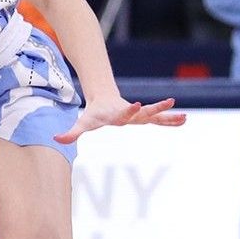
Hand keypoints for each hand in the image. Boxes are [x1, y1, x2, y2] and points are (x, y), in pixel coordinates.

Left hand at [53, 95, 186, 144]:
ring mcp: (139, 115)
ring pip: (155, 115)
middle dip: (154, 109)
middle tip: (169, 102)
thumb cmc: (94, 114)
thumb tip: (56, 139)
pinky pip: (159, 120)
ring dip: (168, 116)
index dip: (129, 110)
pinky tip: (183, 121)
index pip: (124, 113)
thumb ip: (71, 132)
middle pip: (144, 112)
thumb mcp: (83, 122)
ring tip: (183, 116)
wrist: (104, 99)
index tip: (137, 103)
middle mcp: (130, 114)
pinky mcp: (144, 117)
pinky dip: (170, 121)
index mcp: (117, 115)